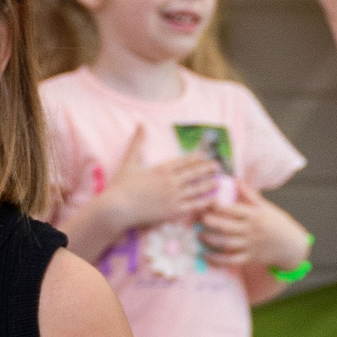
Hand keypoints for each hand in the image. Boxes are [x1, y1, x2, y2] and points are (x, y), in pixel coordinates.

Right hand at [92, 133, 217, 236]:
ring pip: (197, 189)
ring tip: (219, 181)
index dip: (197, 157)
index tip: (205, 155)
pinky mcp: (172, 212)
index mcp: (163, 169)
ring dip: (209, 184)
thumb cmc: (121, 186)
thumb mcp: (129, 161)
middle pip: (195, 173)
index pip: (185, 161)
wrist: (117, 208)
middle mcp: (171, 182)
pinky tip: (212, 201)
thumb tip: (140, 124)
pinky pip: (192, 207)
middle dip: (207, 168)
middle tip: (218, 166)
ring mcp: (174, 197)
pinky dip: (204, 203)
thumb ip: (137, 143)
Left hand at [201, 185, 310, 271]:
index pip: (234, 209)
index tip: (205, 201)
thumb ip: (249, 195)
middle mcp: (251, 230)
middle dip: (210, 222)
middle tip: (197, 218)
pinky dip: (217, 260)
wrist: (290, 245)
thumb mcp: (265, 207)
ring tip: (198, 235)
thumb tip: (235, 179)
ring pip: (226, 244)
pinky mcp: (249, 259)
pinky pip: (230, 260)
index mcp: (255, 215)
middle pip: (227, 226)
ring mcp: (250, 245)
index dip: (217, 206)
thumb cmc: (275, 222)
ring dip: (210, 240)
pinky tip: (205, 255)